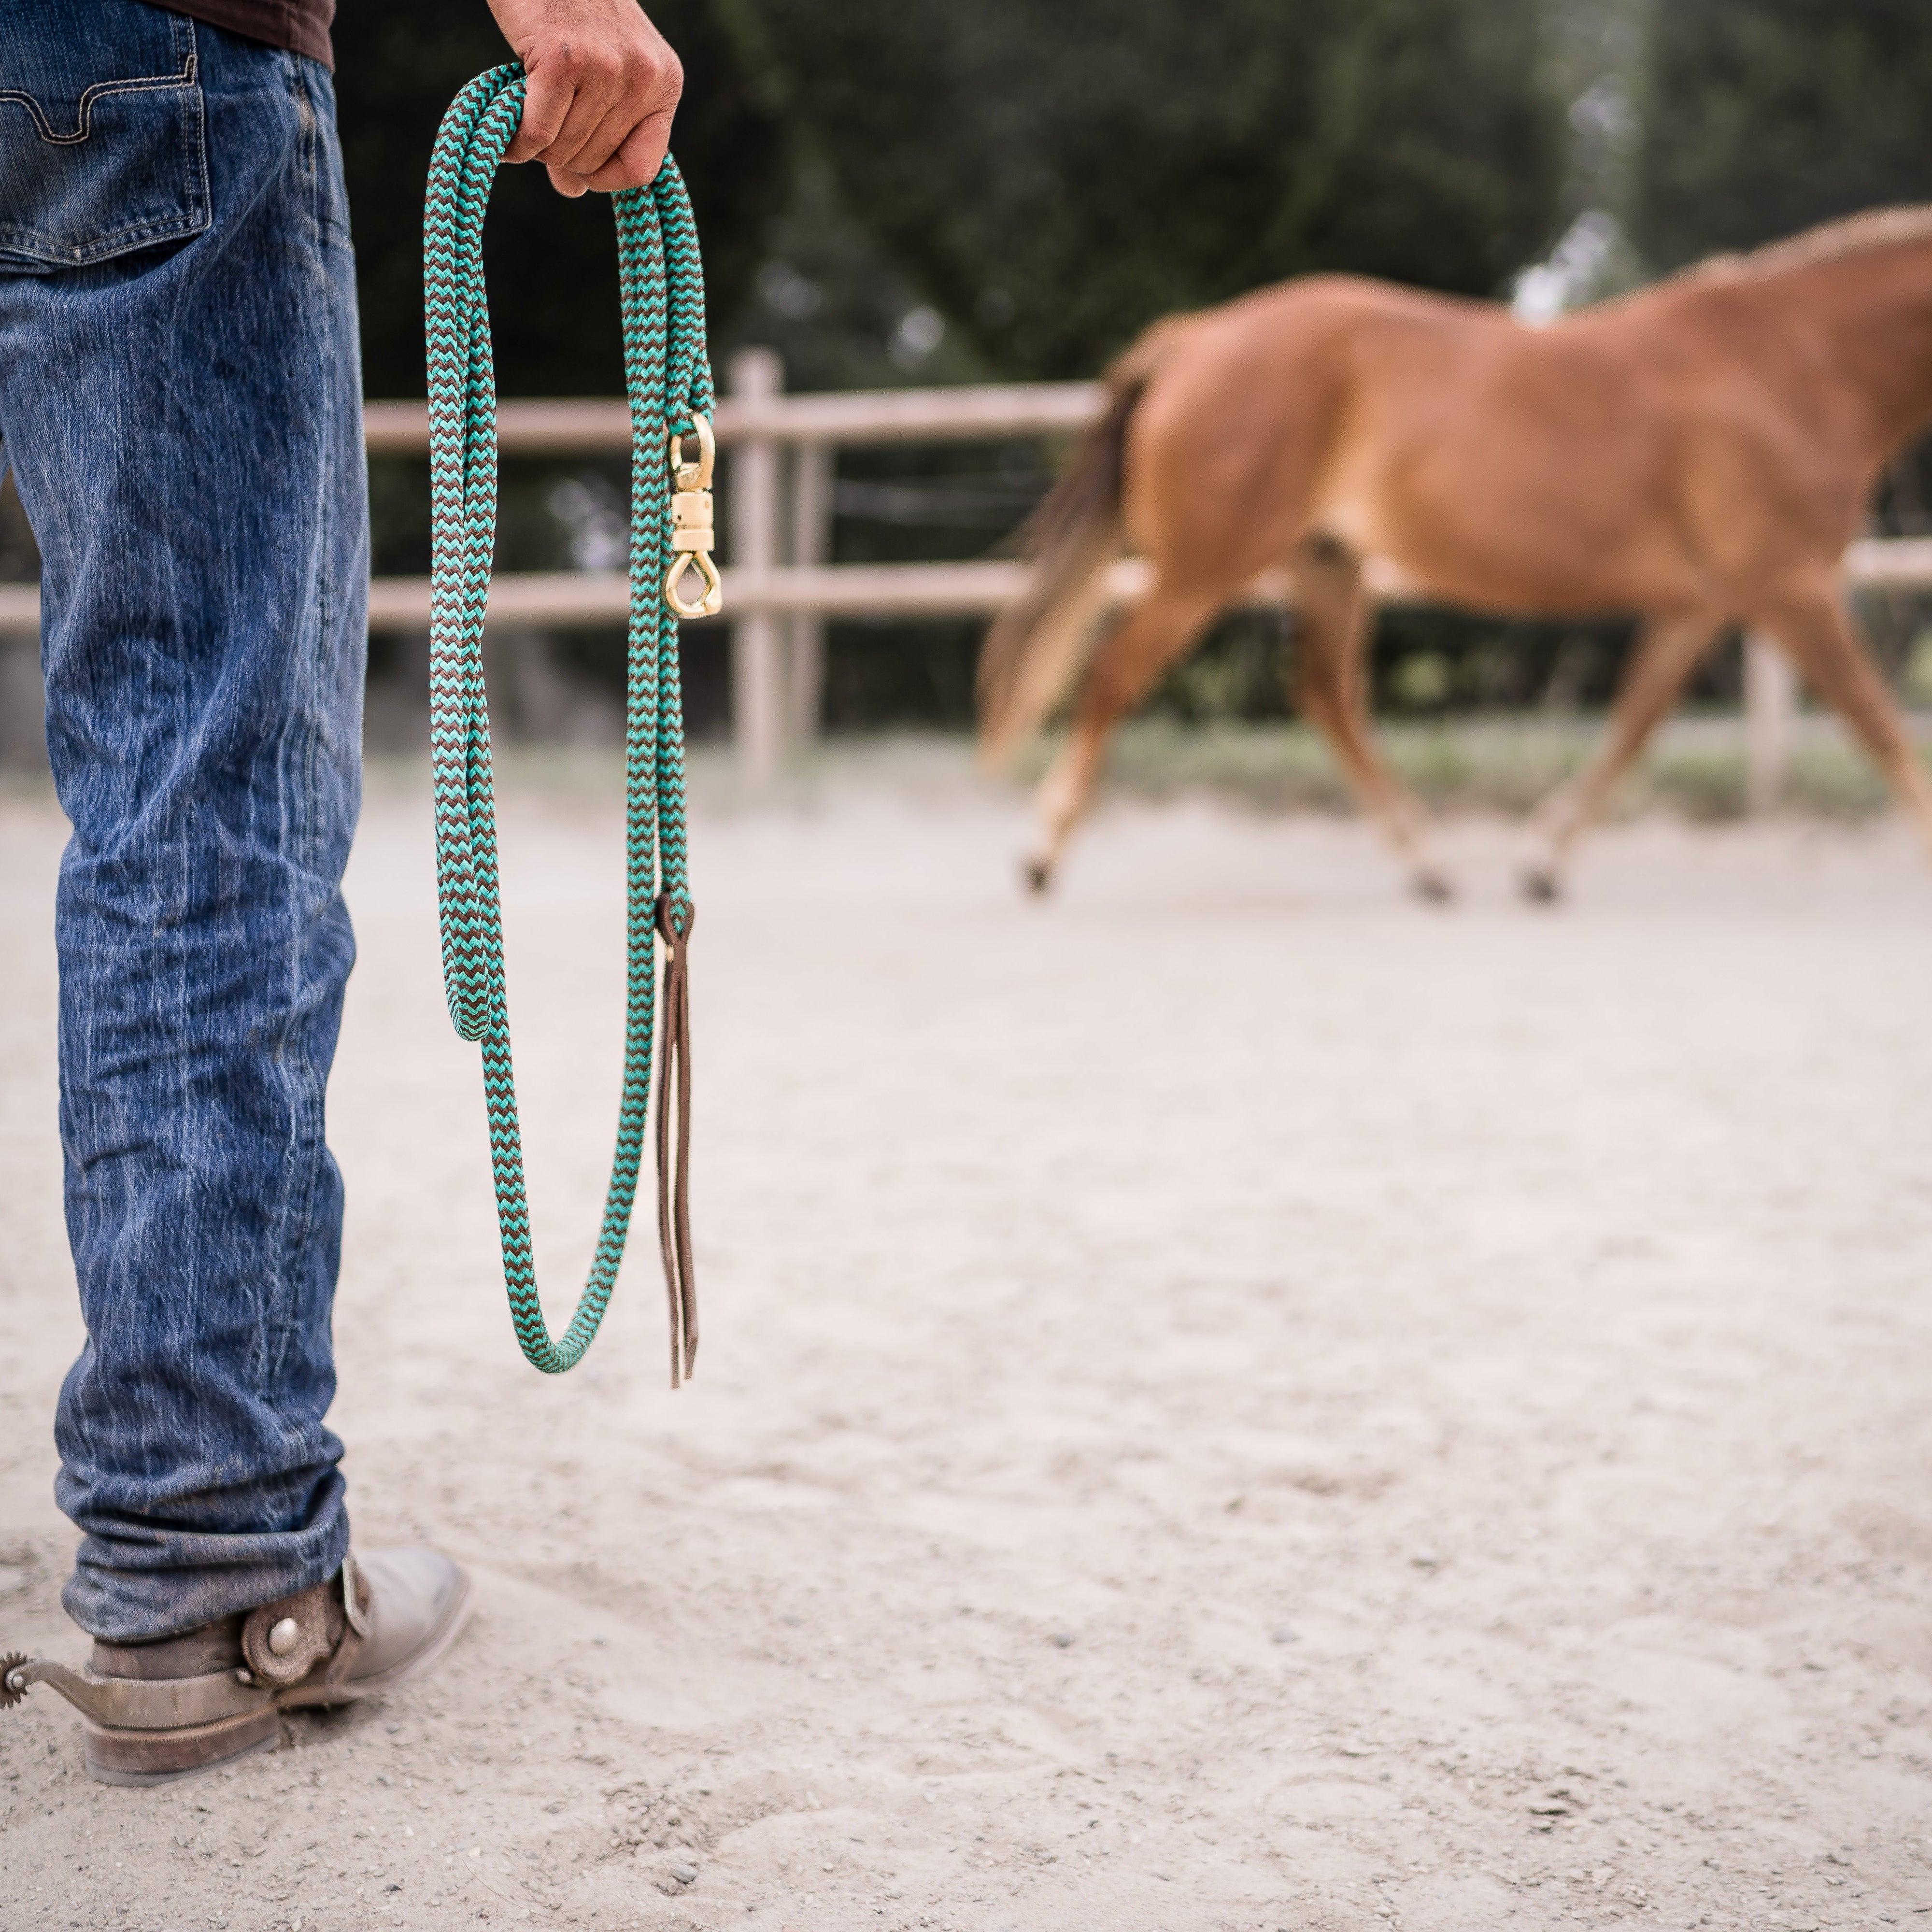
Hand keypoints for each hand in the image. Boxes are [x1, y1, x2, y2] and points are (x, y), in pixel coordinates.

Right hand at [486, 0, 681, 197]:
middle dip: (561, 155)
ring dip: (536, 146)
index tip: (580, 168)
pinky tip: (506, 136)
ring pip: (565, 150)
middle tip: (541, 123)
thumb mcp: (602, 72)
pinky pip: (538, 132)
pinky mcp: (564, 59)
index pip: (642, 170)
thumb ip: (595, 133)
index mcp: (664, 83)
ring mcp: (606, 68)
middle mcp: (643, 76)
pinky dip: (516, 143)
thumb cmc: (570, 13)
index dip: (605, 180)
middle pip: (596, 162)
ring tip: (525, 113)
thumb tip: (572, 192)